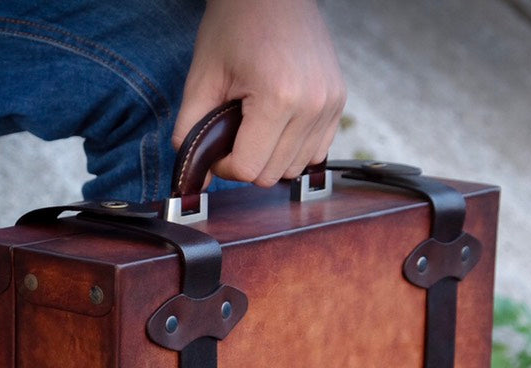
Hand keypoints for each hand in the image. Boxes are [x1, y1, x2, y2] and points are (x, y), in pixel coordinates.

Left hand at [175, 0, 346, 186]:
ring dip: (270, 158)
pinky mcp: (339, 101)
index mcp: (279, 98)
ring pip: (296, 167)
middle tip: (232, 134)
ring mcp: (331, 103)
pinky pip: (317, 151)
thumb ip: (191, 132)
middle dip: (246, 162)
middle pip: (273, 173)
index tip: (216, 145)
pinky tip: (277, 126)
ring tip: (254, 126)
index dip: (224, 165)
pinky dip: (294, 149)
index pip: (248, 168)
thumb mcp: (201, 78)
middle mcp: (313, 105)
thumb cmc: (234, 26)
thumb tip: (193, 177)